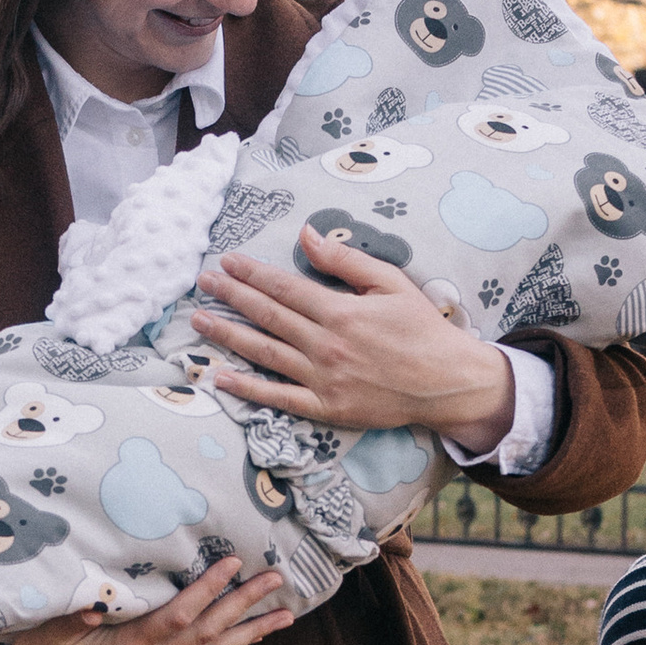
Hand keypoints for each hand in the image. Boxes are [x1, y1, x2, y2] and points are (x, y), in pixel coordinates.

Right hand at [0, 555, 294, 644]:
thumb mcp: (46, 631)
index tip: (232, 563)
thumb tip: (96, 602)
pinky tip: (250, 636)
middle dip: (244, 606)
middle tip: (277, 581)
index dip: (207, 590)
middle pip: (207, 633)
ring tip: (286, 616)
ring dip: (250, 632)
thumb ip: (73, 615)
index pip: (178, 617)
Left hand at [193, 226, 515, 442]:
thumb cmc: (421, 329)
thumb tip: (306, 236)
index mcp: (340, 312)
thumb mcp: (391, 283)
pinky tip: (220, 376)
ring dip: (228, 335)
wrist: (447, 382)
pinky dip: (246, 388)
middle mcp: (325, 345)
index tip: (227, 262)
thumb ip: (345, 261)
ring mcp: (322, 379)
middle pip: (267, 316)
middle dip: (230, 296)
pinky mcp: (325, 408)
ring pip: (264, 353)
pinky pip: (277, 398)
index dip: (251, 273)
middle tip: (203, 283)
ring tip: (199, 321)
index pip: (284, 287)